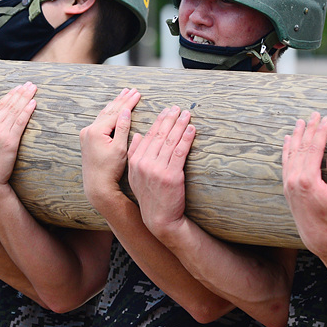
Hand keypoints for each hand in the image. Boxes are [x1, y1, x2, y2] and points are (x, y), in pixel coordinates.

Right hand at [0, 82, 36, 195]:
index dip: (10, 94)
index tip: (19, 87)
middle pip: (8, 105)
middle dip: (20, 92)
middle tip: (30, 84)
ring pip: (15, 110)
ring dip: (25, 97)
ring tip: (34, 89)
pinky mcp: (9, 141)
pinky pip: (20, 122)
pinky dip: (27, 111)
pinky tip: (33, 103)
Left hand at [80, 88, 140, 207]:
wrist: (97, 185)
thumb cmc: (110, 169)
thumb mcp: (119, 148)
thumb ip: (122, 128)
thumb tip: (126, 111)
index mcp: (96, 131)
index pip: (116, 112)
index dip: (128, 103)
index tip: (138, 94)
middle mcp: (88, 130)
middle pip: (108, 111)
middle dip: (121, 100)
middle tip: (132, 90)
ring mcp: (86, 135)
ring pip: (103, 115)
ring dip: (114, 105)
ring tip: (123, 94)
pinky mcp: (87, 140)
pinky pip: (99, 122)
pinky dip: (108, 114)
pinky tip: (112, 109)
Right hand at [127, 106, 193, 237]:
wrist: (159, 218)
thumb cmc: (150, 196)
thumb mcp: (135, 175)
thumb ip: (135, 154)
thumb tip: (137, 134)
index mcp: (135, 161)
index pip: (149, 136)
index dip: (159, 121)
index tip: (166, 111)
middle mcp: (145, 163)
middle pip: (160, 136)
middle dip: (170, 119)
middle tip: (178, 108)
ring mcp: (158, 169)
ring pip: (171, 142)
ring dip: (180, 125)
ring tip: (187, 115)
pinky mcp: (172, 175)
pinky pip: (180, 152)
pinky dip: (186, 139)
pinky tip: (191, 129)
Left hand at [281, 112, 326, 254]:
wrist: (317, 235)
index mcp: (308, 178)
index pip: (314, 148)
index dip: (320, 132)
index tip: (326, 119)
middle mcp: (295, 178)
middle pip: (302, 146)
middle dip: (308, 129)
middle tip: (314, 114)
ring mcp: (289, 182)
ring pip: (291, 152)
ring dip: (296, 135)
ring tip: (300, 122)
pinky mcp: (286, 186)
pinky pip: (284, 162)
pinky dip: (286, 149)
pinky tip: (286, 140)